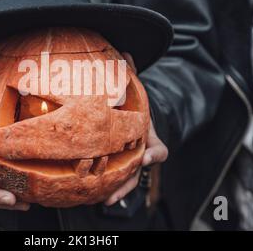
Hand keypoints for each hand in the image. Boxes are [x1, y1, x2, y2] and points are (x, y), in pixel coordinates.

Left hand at [104, 53, 167, 205]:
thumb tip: (126, 51)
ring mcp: (132, 162)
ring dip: (117, 191)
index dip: (154, 154)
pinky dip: (108, 188)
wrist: (135, 118)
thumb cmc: (135, 106)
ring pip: (128, 181)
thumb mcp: (136, 91)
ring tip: (104, 201)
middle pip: (140, 173)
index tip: (147, 157)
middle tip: (115, 194)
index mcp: (149, 137)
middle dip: (128, 183)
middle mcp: (142, 153)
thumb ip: (131, 73)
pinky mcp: (121, 166)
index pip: (159, 150)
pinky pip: (116, 179)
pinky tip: (93, 196)